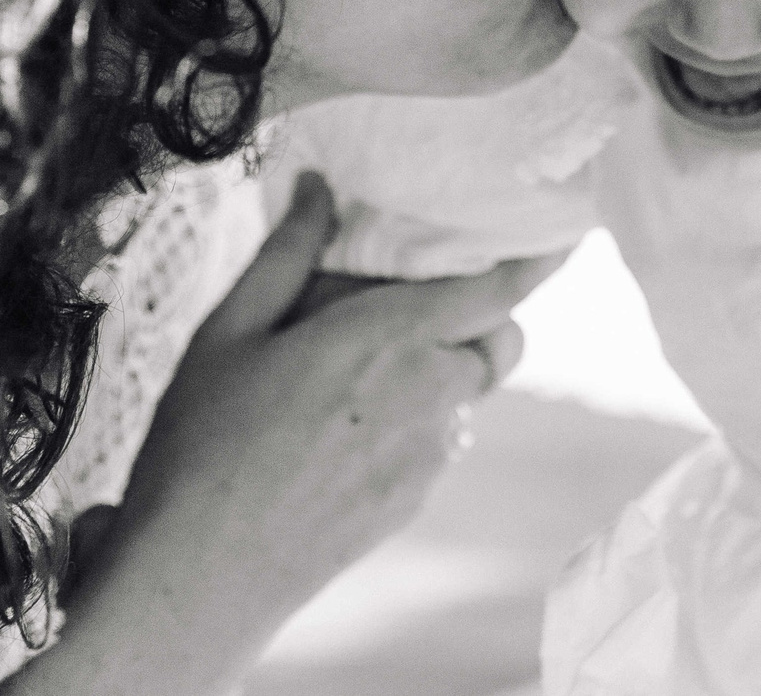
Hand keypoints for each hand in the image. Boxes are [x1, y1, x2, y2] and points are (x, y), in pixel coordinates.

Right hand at [11, 172, 563, 695]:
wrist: (202, 572)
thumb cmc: (207, 444)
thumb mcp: (230, 331)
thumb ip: (286, 254)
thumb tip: (317, 188)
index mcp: (390, 337)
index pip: (495, 290)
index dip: (535, 263)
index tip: (558, 240)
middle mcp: (427, 394)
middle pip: (497, 344)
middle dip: (474, 321)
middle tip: (407, 314)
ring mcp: (427, 458)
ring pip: (464, 398)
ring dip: (436, 378)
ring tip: (351, 383)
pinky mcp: (413, 503)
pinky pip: (435, 448)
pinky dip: (409, 430)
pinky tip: (336, 440)